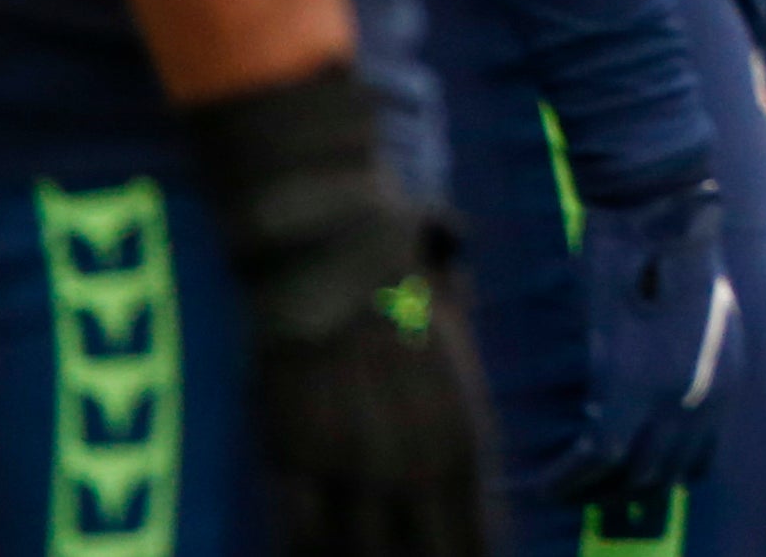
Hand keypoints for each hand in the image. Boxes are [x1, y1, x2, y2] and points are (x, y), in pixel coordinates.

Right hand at [183, 68, 495, 556]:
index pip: (475, 525)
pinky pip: (299, 529)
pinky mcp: (290, 452)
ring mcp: (350, 459)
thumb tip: (460, 335)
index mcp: (461, 425)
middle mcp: (413, 455)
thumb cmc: (394, 268)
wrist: (327, 240)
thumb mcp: (450, 317)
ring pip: (360, 552)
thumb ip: (455, 356)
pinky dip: (306, 552)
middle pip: (425, 551)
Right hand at [546, 181, 739, 505]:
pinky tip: (546, 483)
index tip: (623, 475)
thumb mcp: (701, 305)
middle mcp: (708, 396)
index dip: (657, 475)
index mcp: (726, 375)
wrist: (661, 209)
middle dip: (620, 490)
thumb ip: (689, 351)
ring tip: (560, 489)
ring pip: (629, 475)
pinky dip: (568, 478)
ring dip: (591, 490)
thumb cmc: (672, 243)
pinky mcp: (628, 387)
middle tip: (582, 488)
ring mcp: (671, 396)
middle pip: (662, 476)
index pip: (696, 460)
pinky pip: (598, 456)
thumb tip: (659, 378)